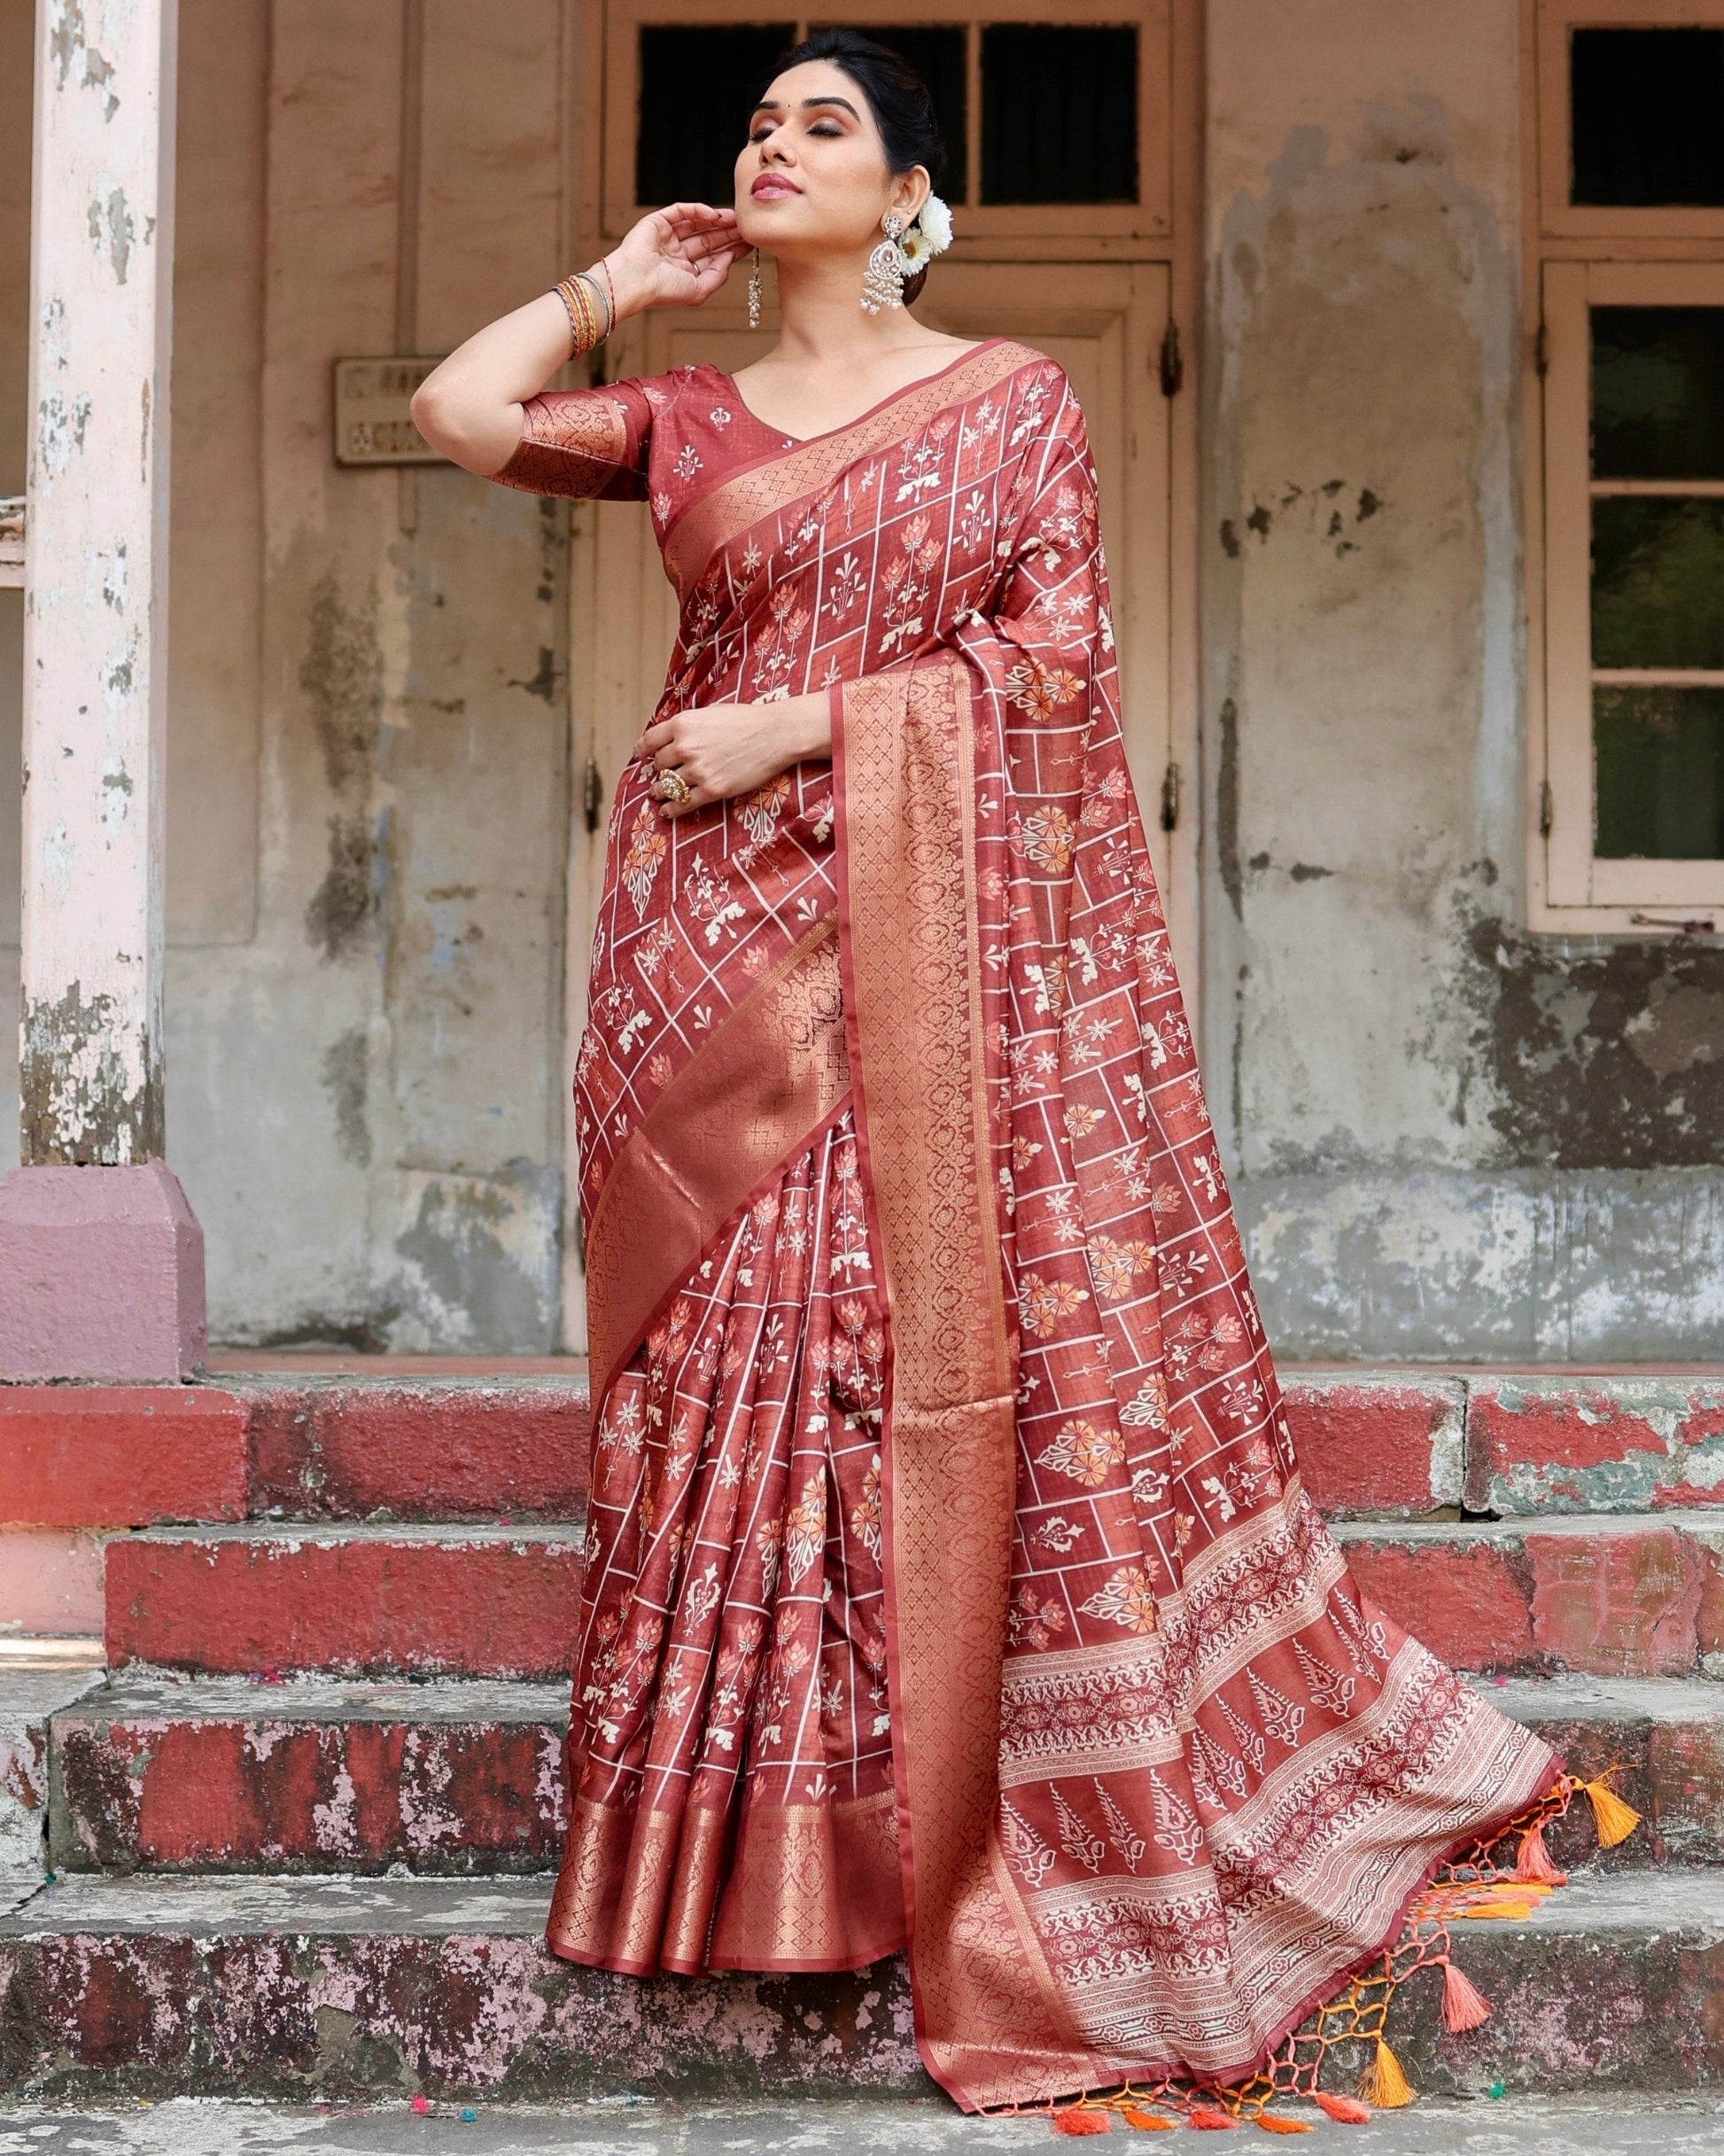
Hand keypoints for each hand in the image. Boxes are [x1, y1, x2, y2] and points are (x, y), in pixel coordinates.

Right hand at [605, 203, 748, 317]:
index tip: (750, 243)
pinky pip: (682, 211)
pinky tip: (714, 215)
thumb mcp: (699, 290)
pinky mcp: (658, 222)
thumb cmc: (663, 291)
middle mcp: (677, 254)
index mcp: (685, 272)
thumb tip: (731, 258)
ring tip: (735, 218)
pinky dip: (698, 211)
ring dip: (717, 220)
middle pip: (709, 239)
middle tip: (746, 226)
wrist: (636, 280)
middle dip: (728, 233)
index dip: (732, 249)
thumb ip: (718, 276)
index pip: (713, 257)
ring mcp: (668, 237)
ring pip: (698, 224)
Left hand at [634, 692, 830, 817]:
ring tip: (657, 794)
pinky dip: (672, 809)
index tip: (641, 757)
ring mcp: (698, 771)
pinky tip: (667, 812)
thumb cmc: (747, 720)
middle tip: (660, 775)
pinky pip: (684, 803)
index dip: (643, 750)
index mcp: (683, 724)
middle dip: (660, 770)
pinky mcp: (712, 790)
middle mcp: (685, 747)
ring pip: (668, 785)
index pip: (650, 740)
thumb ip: (690, 726)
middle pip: (660, 765)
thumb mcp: (711, 712)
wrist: (774, 735)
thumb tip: (676, 737)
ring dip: (660, 791)